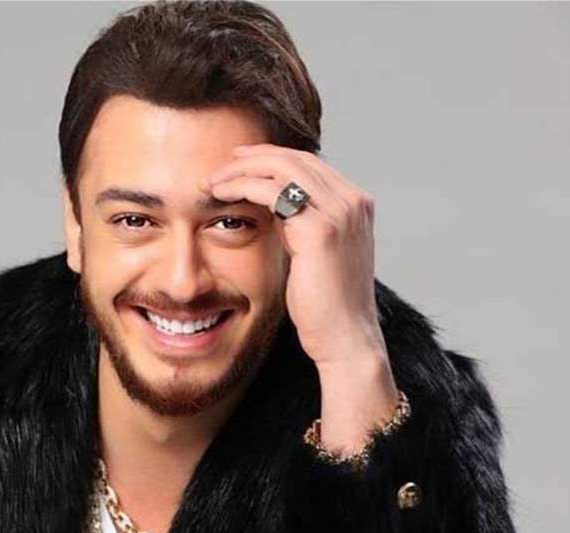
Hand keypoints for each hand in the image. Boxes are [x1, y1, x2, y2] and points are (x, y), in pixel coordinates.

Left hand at [200, 143, 398, 453]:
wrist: (344, 339)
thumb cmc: (326, 305)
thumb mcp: (317, 254)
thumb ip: (303, 224)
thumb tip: (274, 205)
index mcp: (356, 205)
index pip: (309, 163)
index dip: (271, 158)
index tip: (239, 163)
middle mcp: (353, 202)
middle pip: (295, 158)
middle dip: (253, 157)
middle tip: (220, 166)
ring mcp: (339, 213)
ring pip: (282, 168)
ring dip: (241, 170)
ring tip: (213, 181)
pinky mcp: (319, 230)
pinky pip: (272, 191)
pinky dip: (242, 186)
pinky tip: (221, 195)